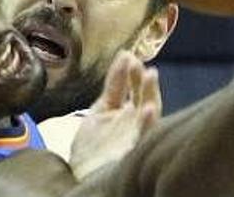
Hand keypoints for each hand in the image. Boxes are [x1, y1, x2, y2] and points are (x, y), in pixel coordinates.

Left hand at [69, 51, 161, 180]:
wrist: (82, 179)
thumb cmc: (92, 149)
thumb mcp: (100, 110)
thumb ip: (113, 86)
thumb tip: (124, 55)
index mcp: (127, 113)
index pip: (133, 88)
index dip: (131, 72)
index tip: (127, 55)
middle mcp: (135, 124)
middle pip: (144, 98)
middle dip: (142, 80)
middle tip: (139, 63)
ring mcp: (136, 137)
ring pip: (150, 114)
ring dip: (151, 94)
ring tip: (150, 75)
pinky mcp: (135, 151)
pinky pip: (146, 138)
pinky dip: (150, 124)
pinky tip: (150, 109)